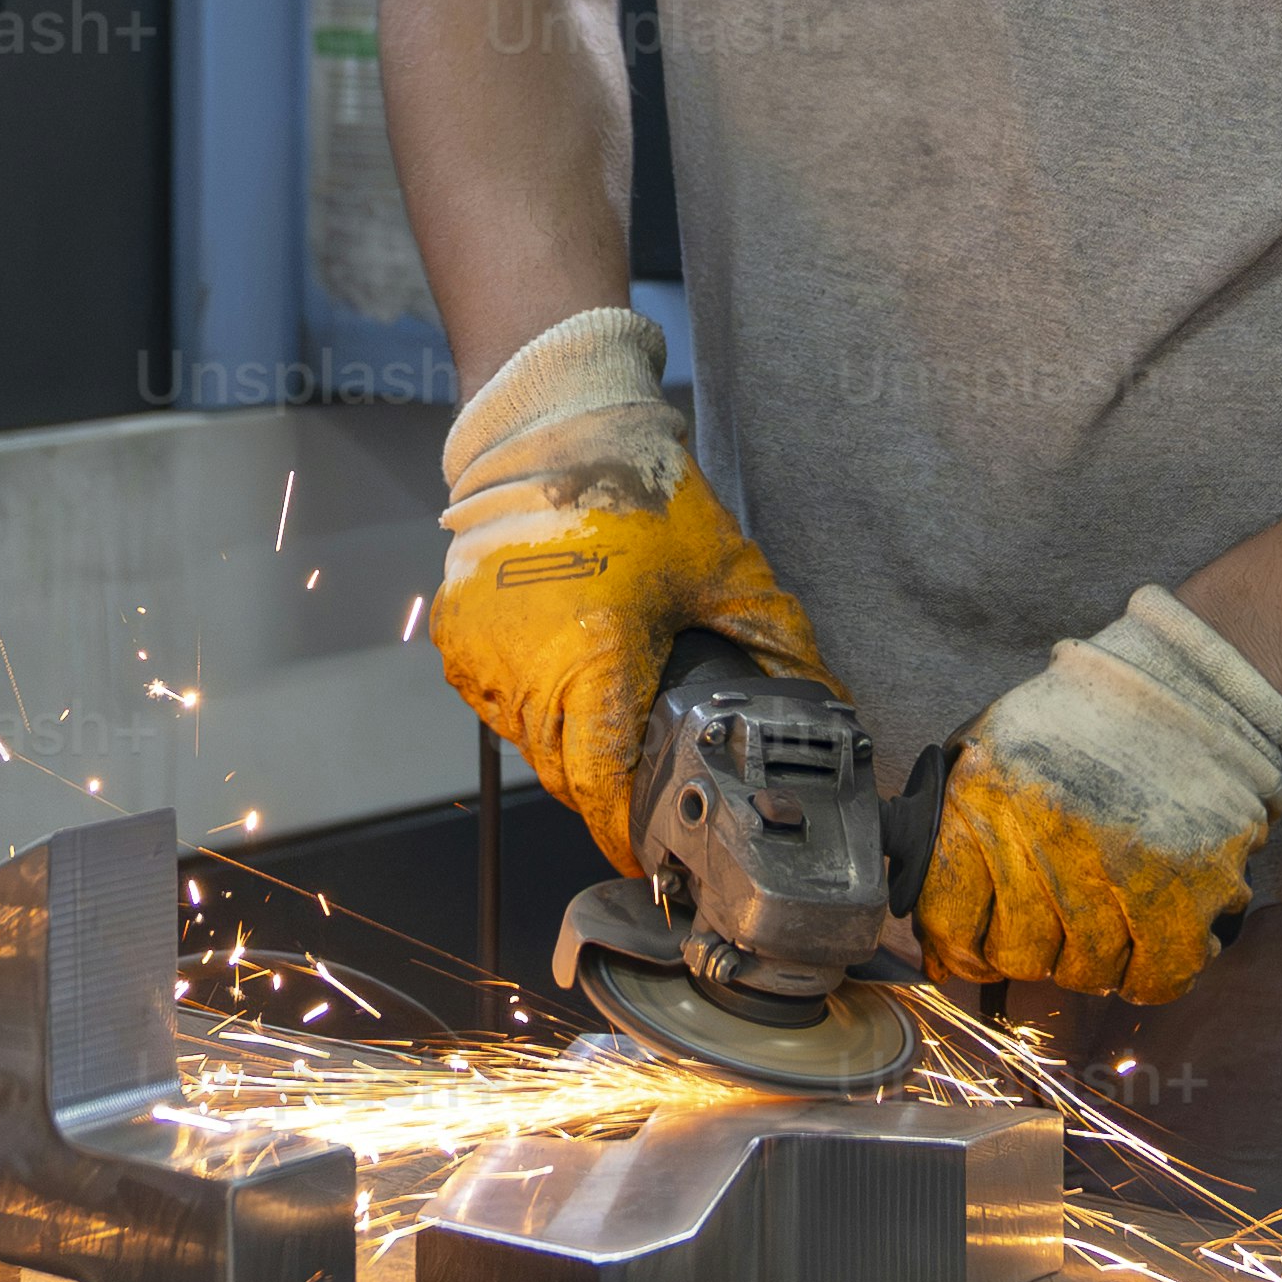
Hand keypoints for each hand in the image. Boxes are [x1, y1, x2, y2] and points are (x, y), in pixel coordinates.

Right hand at [431, 307, 833, 869]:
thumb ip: (778, 641)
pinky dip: (526, 707)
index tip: (648, 852)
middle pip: (563, 771)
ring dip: (564, 746)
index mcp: (591, 661)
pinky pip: (493, 701)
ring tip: (606, 722)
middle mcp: (525, 670)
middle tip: (643, 787)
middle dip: (603, 787)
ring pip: (525, 740)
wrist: (552, 428)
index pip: (600, 784)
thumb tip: (826, 701)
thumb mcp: (725, 568)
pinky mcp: (455, 635)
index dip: (623, 829)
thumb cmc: (637, 492)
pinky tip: (561, 682)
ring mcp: (481, 654)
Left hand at [904, 587, 1281, 1003]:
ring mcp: (1124, 860)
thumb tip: (938, 951)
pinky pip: (1158, 978)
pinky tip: (1149, 940)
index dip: (961, 947)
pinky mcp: (1193, 883)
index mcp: (987, 793)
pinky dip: (1150, 975)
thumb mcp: (990, 749)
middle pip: (1020, 956)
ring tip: (1109, 915)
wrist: (1192, 683)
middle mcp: (1049, 830)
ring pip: (1087, 974)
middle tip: (1055, 923)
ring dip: (1093, 961)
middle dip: (1031, 952)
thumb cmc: (1081, 722)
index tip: (978, 947)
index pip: (950, 921)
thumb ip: (955, 837)